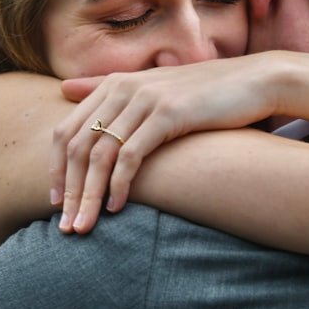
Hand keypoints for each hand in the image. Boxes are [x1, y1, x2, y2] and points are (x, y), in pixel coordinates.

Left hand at [50, 53, 281, 233]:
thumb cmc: (202, 93)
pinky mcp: (167, 113)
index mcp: (113, 84)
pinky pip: (131, 155)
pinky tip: (117, 208)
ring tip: (85, 226)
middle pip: (77, 147)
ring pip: (100, 155)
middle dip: (68, 191)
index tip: (55, 203)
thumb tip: (64, 90)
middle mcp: (123, 88)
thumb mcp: (150, 88)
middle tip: (66, 226)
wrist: (253, 81)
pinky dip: (120, 184)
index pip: (65, 131)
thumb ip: (105, 89)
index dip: (55, 169)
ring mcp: (145, 99)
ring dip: (89, 196)